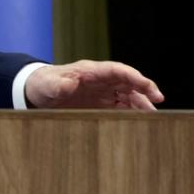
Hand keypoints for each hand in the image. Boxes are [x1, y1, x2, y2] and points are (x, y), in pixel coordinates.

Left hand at [24, 60, 161, 109]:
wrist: (36, 92)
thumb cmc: (43, 83)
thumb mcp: (48, 84)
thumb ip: (57, 85)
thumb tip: (67, 85)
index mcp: (92, 71)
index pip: (121, 71)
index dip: (137, 79)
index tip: (150, 88)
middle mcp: (101, 80)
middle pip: (129, 83)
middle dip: (145, 92)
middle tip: (157, 104)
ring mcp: (102, 92)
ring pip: (127, 96)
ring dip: (140, 104)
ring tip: (151, 116)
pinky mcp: (99, 104)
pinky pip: (119, 107)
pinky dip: (129, 113)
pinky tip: (137, 122)